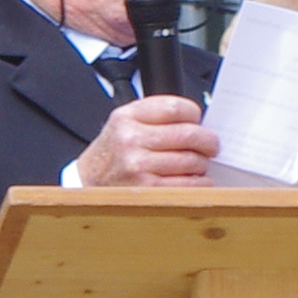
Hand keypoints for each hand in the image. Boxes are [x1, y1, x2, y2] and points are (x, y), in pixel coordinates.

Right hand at [77, 95, 217, 186]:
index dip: (194, 114)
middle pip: (189, 134)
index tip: (198, 120)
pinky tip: (192, 180)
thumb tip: (198, 122)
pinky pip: (190, 185)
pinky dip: (199, 183)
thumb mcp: (124, 123)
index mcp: (126, 118)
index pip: (175, 108)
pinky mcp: (148, 190)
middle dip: (208, 141)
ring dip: (202, 164)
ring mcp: (139, 166)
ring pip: (193, 160)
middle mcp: (131, 140)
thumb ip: (156, 117)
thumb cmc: (113, 152)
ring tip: (197, 164)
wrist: (87, 181)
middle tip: (211, 145)